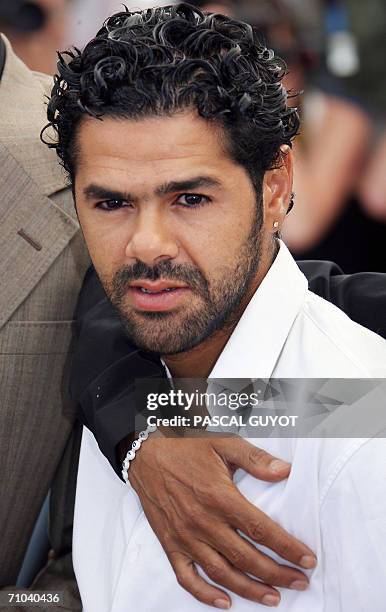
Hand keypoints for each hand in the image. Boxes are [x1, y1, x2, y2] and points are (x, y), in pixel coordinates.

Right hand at [128, 434, 316, 608]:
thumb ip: (255, 459)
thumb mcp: (223, 444)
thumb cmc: (185, 448)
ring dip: (250, 589)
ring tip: (273, 597)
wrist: (146, 454)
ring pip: (222, 573)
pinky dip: (205, 595)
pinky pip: (187, 577)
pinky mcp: (170, 544)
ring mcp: (185, 537)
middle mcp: (203, 522)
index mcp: (219, 497)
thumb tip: (285, 471)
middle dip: (277, 574)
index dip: (288, 548)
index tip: (307, 560)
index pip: (261, 530)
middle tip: (299, 582)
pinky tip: (225, 602)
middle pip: (246, 558)